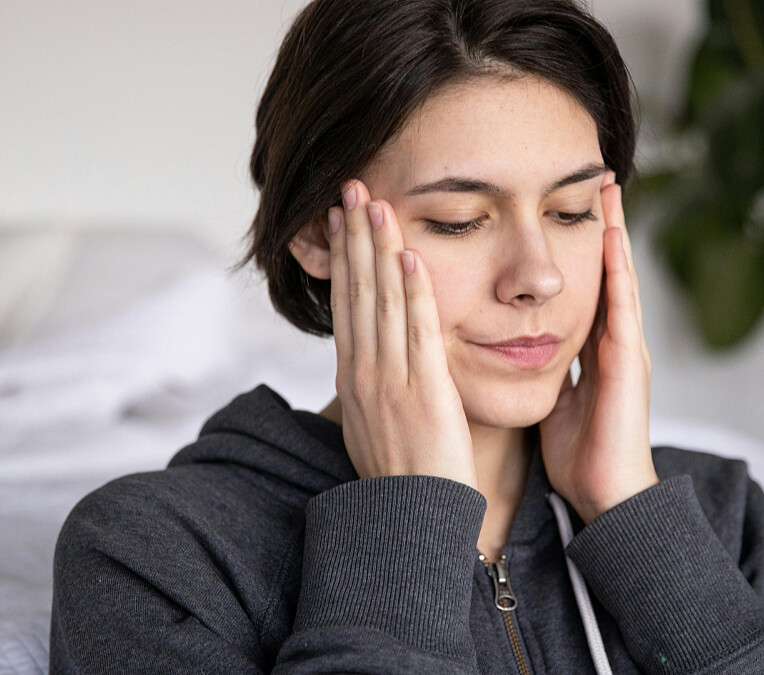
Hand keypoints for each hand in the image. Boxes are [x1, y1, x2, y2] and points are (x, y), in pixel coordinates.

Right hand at [328, 179, 478, 490]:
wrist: (410, 522)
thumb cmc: (400, 479)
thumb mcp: (372, 426)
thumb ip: (372, 388)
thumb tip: (366, 365)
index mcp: (354, 379)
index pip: (346, 305)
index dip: (342, 259)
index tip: (339, 221)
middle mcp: (365, 373)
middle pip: (357, 292)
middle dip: (354, 237)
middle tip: (351, 188)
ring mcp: (391, 381)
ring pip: (383, 301)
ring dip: (379, 249)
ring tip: (376, 203)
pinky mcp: (424, 391)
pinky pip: (418, 332)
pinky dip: (414, 293)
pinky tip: (410, 257)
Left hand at [539, 172, 658, 523]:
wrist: (605, 497)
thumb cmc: (578, 455)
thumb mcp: (553, 400)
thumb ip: (544, 370)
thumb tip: (517, 348)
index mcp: (593, 350)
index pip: (583, 287)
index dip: (577, 249)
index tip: (565, 209)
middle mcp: (613, 342)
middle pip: (606, 271)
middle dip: (603, 226)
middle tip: (598, 177)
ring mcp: (625, 350)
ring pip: (618, 278)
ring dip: (614, 234)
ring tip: (609, 190)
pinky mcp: (627, 364)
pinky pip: (621, 307)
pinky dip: (617, 271)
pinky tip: (612, 239)